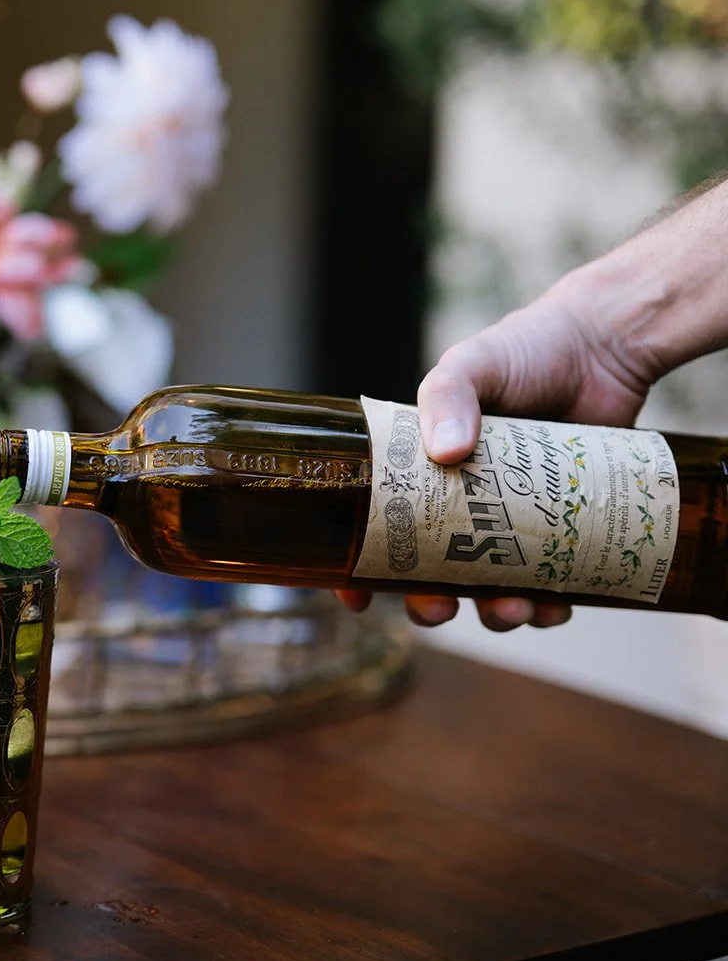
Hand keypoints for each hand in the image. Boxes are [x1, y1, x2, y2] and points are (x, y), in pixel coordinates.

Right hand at [341, 270, 660, 631]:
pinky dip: (553, 605)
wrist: (605, 346)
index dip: (359, 569)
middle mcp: (462, 503)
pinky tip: (558, 605)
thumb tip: (446, 452)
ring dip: (495, 614)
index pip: (376, 527)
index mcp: (420, 471)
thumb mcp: (471, 364)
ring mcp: (513, 520)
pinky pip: (553, 584)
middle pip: (431, 574)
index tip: (354, 598)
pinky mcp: (564, 528)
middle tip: (439, 610)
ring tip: (512, 612)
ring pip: (492, 589)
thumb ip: (448, 398)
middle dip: (429, 604)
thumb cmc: (526, 350)